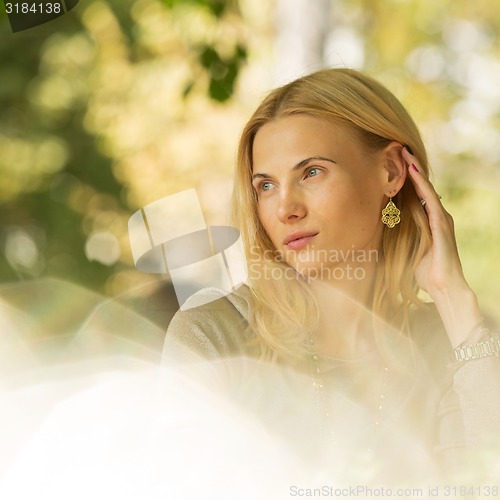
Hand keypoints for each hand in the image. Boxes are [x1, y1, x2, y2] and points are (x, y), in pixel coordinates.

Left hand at [402, 148, 465, 295]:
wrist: (444, 287)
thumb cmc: (425, 272)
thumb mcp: (408, 249)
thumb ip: (401, 236)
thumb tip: (383, 230)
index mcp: (429, 221)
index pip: (416, 194)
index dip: (406, 178)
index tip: (394, 162)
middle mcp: (437, 216)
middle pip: (421, 186)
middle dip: (410, 167)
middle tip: (398, 148)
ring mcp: (441, 218)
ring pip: (426, 188)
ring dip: (415, 170)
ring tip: (404, 152)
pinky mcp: (441, 224)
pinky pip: (430, 199)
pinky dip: (421, 185)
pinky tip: (413, 172)